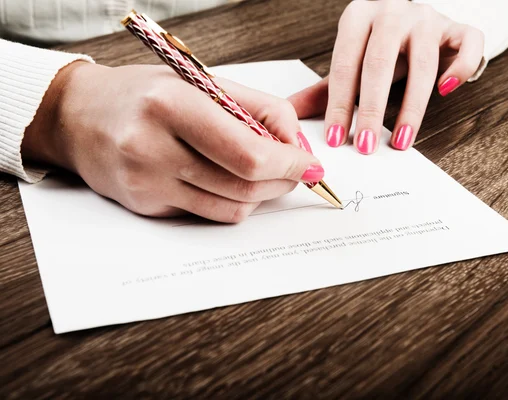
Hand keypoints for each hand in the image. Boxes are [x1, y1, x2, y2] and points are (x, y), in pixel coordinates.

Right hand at [22, 62, 322, 222]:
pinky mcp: (146, 206)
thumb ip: (256, 109)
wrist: (77, 116)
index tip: (310, 164)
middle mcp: (153, 148)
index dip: (290, 164)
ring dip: (262, 194)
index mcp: (171, 105)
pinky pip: (209, 213)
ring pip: (232, 207)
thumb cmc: (143, 94)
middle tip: (296, 169)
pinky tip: (230, 180)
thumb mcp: (199, 82)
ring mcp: (147, 183)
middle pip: (245, 185)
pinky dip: (233, 200)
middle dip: (283, 181)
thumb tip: (297, 143)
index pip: (248, 153)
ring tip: (264, 173)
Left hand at [289, 0, 483, 153]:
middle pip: (380, 63)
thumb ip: (324, 89)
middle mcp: (392, 13)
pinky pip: (468, 44)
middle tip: (365, 146)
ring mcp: (427, 19)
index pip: (344, 64)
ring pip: (423, 61)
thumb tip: (290, 114)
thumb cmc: (378, 48)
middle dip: (371, 109)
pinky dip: (461, 68)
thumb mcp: (350, 63)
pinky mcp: (457, 28)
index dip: (339, 104)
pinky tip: (446, 90)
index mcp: (358, 17)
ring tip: (401, 141)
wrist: (415, 20)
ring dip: (412, 107)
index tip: (335, 139)